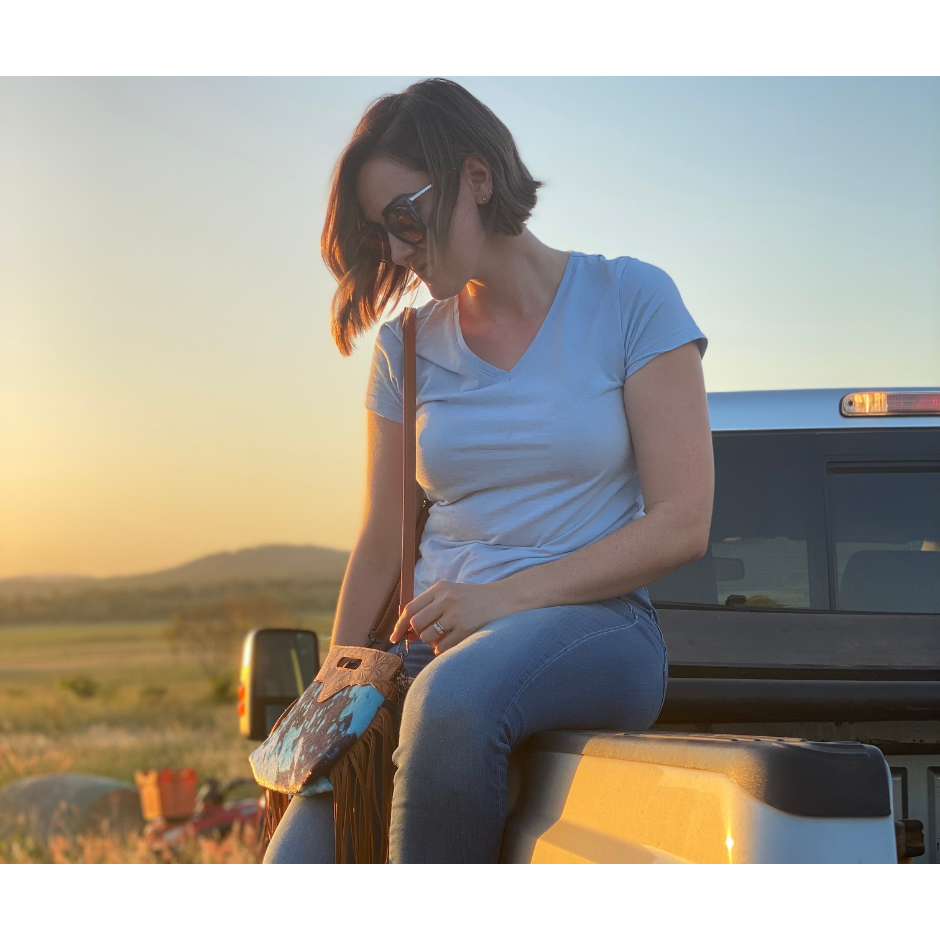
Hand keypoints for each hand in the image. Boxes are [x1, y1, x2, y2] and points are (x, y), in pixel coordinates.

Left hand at [389, 580, 515, 654]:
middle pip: (416, 624)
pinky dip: (442, 650)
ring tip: (444, 638)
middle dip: (419, 634)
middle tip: (431, 635)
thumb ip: (430, 609)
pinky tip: (451, 644)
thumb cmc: (475, 599)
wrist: (505, 599)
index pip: (410, 608)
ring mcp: (456, 614)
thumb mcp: (451, 595)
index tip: (395, 637)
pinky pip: (442, 647)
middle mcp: (446, 599)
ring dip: (431, 643)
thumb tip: (407, 632)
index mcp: (440, 588)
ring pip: (428, 637)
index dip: (400, 625)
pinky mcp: (466, 628)